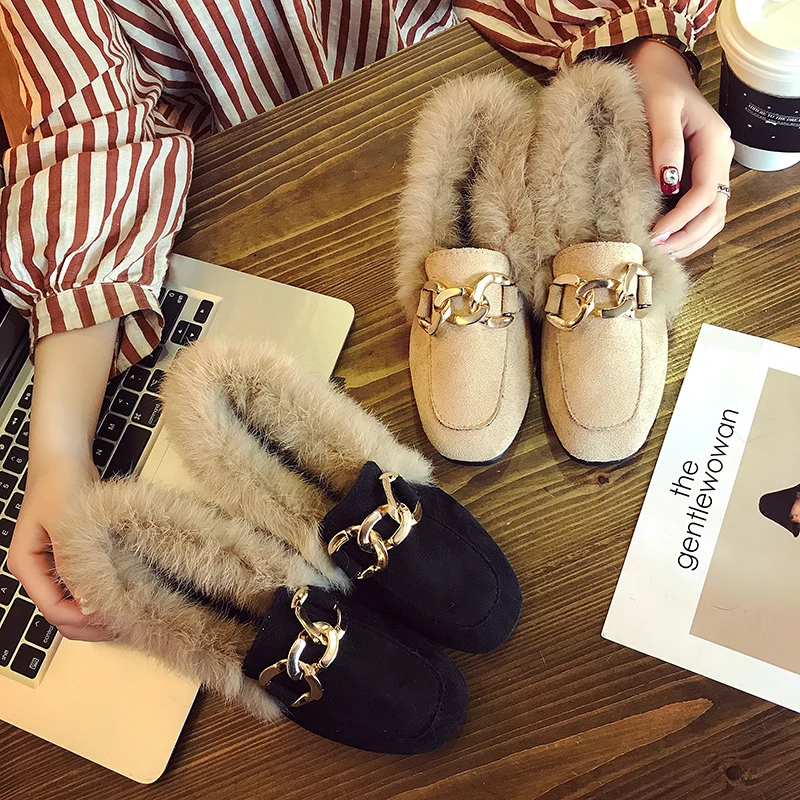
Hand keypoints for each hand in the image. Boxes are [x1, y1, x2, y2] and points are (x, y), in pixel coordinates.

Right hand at [7, 450, 110, 640]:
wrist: (66, 458)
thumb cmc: (62, 485)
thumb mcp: (67, 523)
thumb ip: (73, 561)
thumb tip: (87, 599)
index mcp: (27, 565)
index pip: (52, 609)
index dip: (81, 620)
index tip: (112, 617)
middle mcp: (37, 571)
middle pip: (61, 613)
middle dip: (90, 624)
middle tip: (126, 624)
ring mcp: (53, 566)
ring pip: (73, 603)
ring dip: (97, 613)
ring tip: (129, 614)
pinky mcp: (71, 558)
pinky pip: (84, 586)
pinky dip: (101, 594)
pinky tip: (125, 595)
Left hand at [626, 38, 734, 258]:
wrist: (655, 71)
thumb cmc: (655, 85)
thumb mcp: (658, 108)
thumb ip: (665, 143)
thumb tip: (667, 182)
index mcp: (714, 142)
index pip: (705, 192)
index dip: (682, 218)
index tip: (657, 234)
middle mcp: (718, 158)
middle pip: (715, 210)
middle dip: (688, 235)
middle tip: (658, 251)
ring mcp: (709, 168)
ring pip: (711, 215)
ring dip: (690, 237)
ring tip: (662, 252)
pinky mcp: (696, 175)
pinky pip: (699, 209)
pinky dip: (686, 228)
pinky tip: (666, 239)